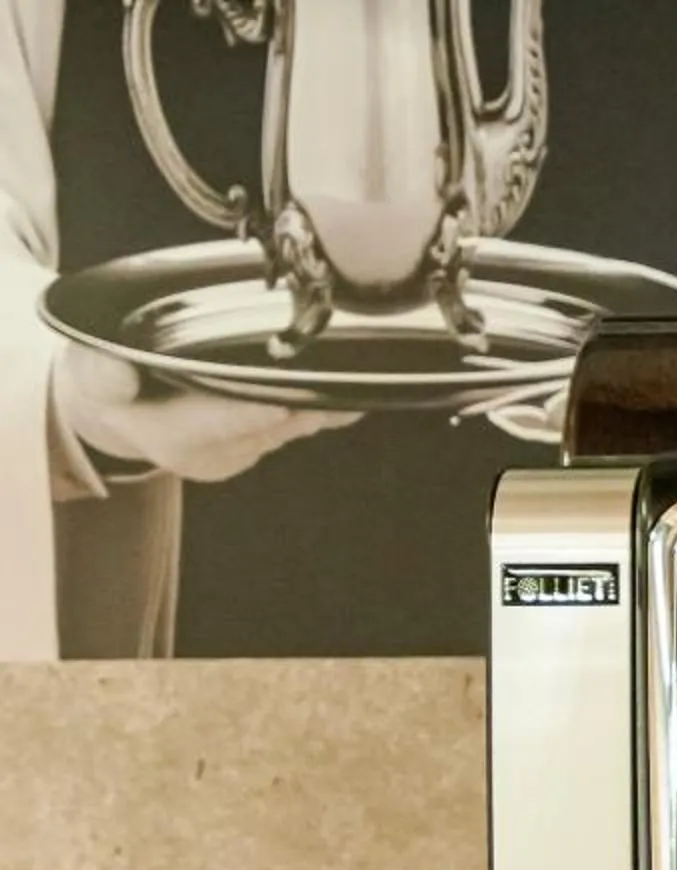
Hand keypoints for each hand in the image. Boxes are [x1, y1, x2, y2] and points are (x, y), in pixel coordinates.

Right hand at [53, 347, 358, 484]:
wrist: (113, 413)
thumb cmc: (103, 383)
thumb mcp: (89, 372)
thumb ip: (101, 374)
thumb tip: (117, 373)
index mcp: (169, 438)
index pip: (217, 425)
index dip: (252, 416)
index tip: (289, 405)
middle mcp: (210, 456)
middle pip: (262, 429)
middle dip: (298, 409)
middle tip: (342, 390)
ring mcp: (236, 456)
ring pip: (282, 432)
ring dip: (314, 412)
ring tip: (354, 389)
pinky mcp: (253, 449)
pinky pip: (289, 430)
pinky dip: (316, 414)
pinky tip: (349, 401)